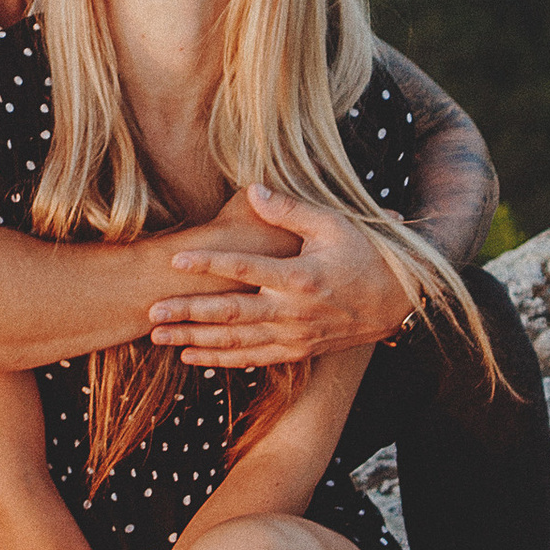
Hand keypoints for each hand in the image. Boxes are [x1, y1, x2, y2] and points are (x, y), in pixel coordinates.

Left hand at [149, 185, 415, 367]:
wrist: (397, 302)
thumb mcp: (333, 224)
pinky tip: (191, 356)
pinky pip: (252, 359)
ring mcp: (294, 337)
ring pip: (236, 343)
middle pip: (231, 314)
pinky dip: (220, 360)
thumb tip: (253, 189)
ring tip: (158, 337)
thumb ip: (290, 210)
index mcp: (300, 277)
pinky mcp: (296, 351)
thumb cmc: (365, 254)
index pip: (245, 269)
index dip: (208, 264)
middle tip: (152, 311)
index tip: (175, 259)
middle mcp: (293, 313)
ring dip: (195, 341)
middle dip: (189, 313)